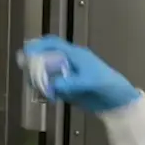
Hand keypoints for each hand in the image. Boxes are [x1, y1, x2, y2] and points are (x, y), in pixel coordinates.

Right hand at [20, 36, 139, 112]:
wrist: (118, 101)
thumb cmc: (108, 85)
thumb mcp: (90, 82)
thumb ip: (71, 84)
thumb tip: (52, 86)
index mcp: (75, 55)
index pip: (54, 44)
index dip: (39, 45)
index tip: (26, 51)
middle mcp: (69, 63)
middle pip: (47, 58)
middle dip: (35, 64)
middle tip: (27, 73)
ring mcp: (68, 76)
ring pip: (48, 73)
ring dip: (39, 79)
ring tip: (35, 86)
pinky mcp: (69, 88)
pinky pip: (52, 86)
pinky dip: (46, 90)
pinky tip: (45, 96)